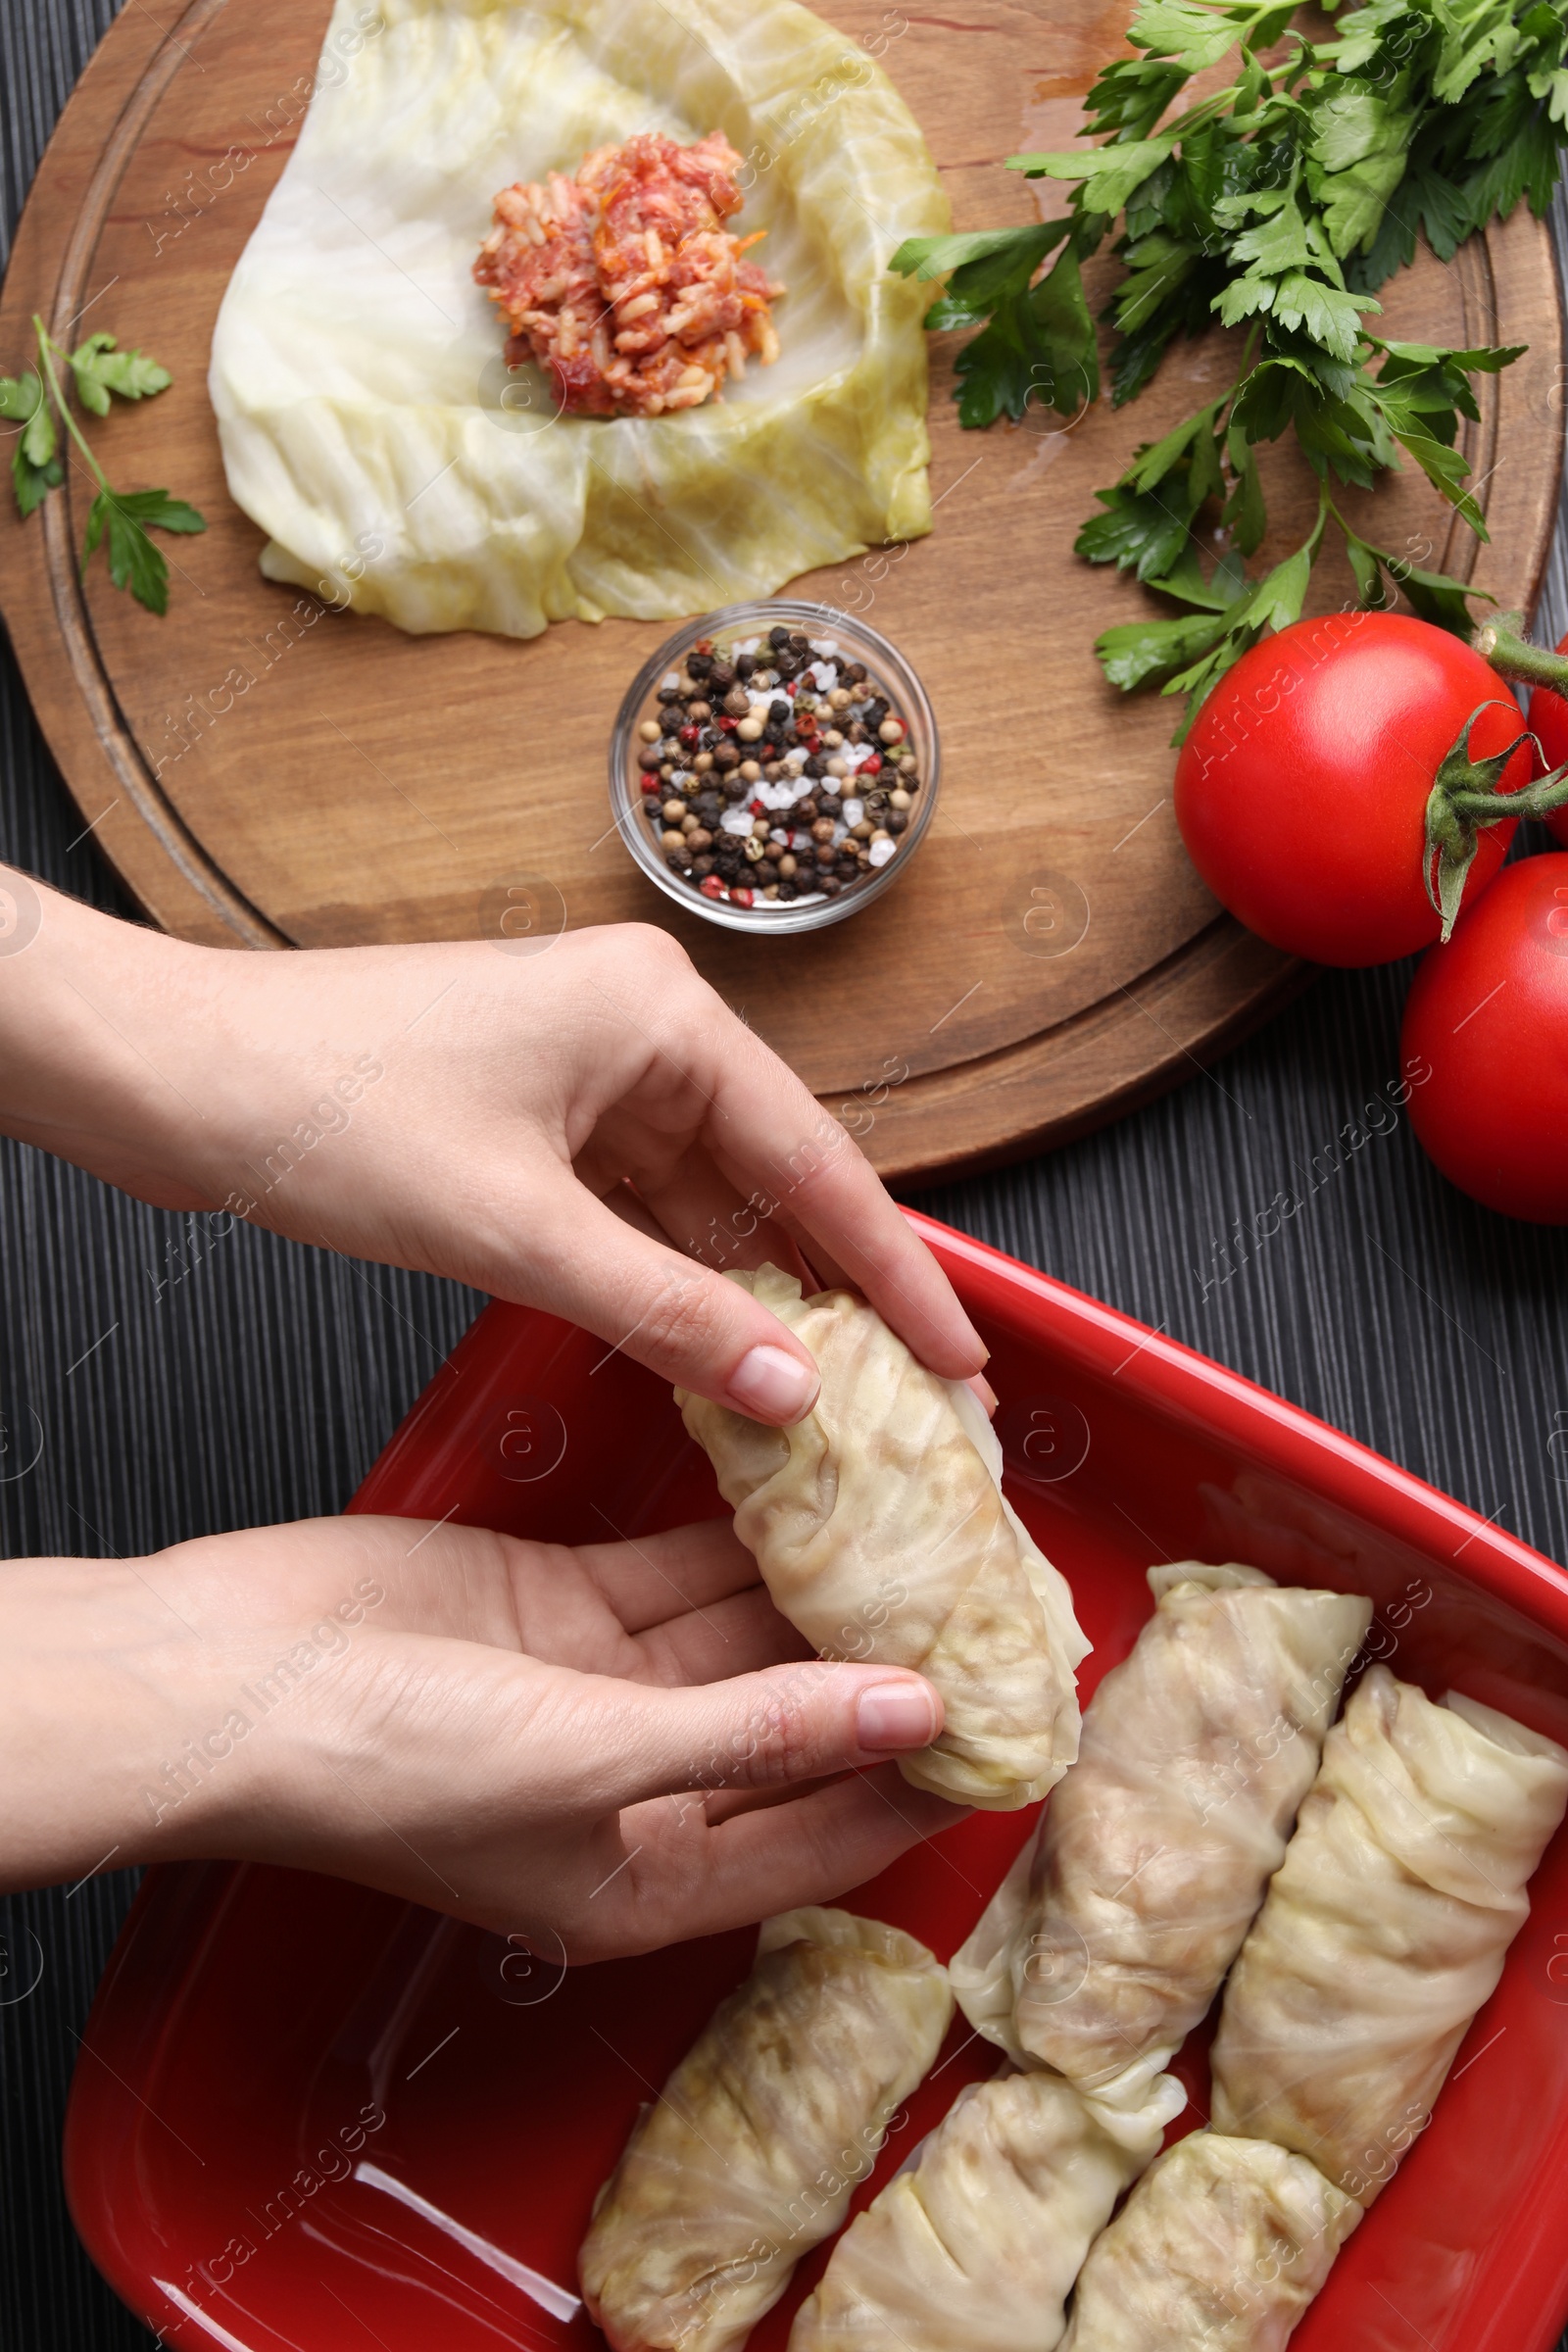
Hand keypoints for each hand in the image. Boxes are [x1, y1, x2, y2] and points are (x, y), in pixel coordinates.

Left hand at [0, 878, 983, 1421]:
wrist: (172, 1074)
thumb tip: (791, 1387)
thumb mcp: (514, 1231)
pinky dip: (670, 1287)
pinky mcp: (533, 1120)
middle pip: (770, 1184)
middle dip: (832, 1299)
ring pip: (700, 1208)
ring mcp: (585, 1074)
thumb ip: (666, 1313)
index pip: (819, 1161)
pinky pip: (633, 1214)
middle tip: (913, 1403)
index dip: (898, 1274)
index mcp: (661, 1014)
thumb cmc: (324, 1107)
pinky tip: (714, 1361)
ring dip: (749, 1303)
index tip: (963, 1357)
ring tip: (829, 1405)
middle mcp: (641, 1030)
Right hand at [1, 1515, 963, 1955]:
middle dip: (892, 1663)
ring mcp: (603, 1689)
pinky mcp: (564, 1602)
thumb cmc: (380, 1769)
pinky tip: (819, 1487)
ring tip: (932, 1526)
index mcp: (648, 1879)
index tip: (1020, 1723)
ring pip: (749, 1632)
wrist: (228, 1677)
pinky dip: (746, 1530)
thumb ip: (758, 1733)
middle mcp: (640, 1788)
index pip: (831, 1835)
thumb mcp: (592, 1765)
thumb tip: (915, 1715)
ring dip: (830, 1585)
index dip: (926, 1781)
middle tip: (996, 1597)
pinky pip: (682, 1566)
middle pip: (802, 1725)